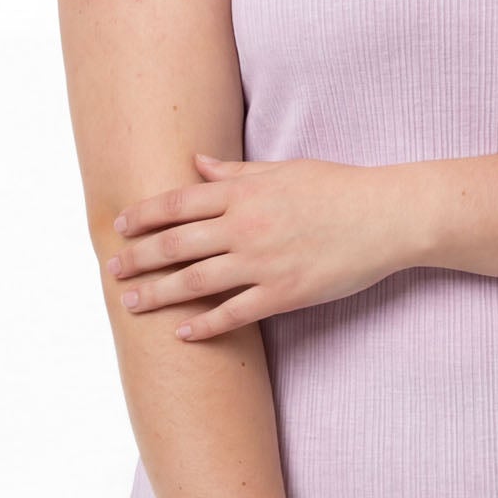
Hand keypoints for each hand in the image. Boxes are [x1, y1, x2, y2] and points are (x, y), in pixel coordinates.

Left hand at [106, 153, 411, 337]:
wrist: (387, 216)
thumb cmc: (339, 187)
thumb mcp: (284, 170)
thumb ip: (237, 172)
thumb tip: (198, 164)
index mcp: (245, 193)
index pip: (178, 203)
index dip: (144, 215)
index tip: (119, 226)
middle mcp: (246, 227)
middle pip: (176, 244)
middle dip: (138, 257)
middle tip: (111, 269)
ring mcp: (264, 263)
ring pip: (195, 282)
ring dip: (158, 294)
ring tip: (130, 302)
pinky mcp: (285, 294)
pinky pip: (234, 314)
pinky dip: (204, 326)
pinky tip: (182, 334)